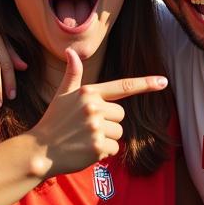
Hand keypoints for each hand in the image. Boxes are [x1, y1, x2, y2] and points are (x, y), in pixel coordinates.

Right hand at [28, 48, 167, 177]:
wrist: (39, 150)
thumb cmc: (53, 121)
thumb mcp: (62, 95)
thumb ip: (72, 75)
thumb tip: (71, 51)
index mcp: (88, 92)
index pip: (123, 86)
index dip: (146, 84)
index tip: (164, 81)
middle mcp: (93, 107)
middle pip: (121, 115)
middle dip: (108, 123)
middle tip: (85, 128)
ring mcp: (96, 127)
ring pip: (118, 133)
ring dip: (105, 139)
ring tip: (83, 139)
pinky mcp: (97, 146)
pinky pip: (113, 149)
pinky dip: (102, 153)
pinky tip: (84, 151)